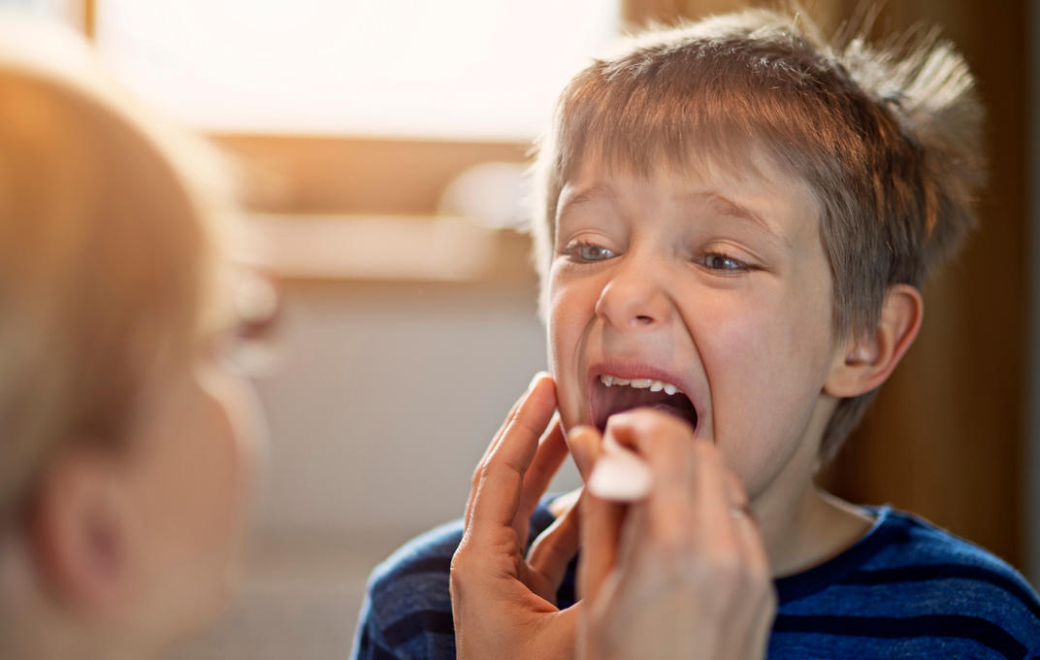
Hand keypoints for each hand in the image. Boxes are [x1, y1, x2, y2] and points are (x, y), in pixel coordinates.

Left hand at [450, 373, 582, 659]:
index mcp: (481, 570)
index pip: (498, 479)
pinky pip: (541, 543)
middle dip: (532, 437)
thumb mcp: (581, 622)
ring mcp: (501, 587)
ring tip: (581, 432)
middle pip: (503, 485)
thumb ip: (606, 555)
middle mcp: (483, 571)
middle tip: (559, 392)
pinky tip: (597, 499)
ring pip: (524, 513)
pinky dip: (567, 515)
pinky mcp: (520, 602)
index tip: (545, 386)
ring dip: (551, 473)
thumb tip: (630, 483)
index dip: (522, 428)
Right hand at [570, 410, 776, 659]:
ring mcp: (750, 569)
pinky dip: (708, 504)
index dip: (638, 425)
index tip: (611, 434)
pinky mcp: (763, 585)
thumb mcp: (596, 589)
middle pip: (702, 451)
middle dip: (662, 440)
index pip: (670, 443)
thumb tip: (590, 442)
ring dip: (687, 469)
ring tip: (647, 492)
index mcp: (672, 548)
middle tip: (625, 457)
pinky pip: (740, 518)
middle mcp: (722, 550)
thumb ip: (601, 506)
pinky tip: (675, 528)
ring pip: (725, 479)